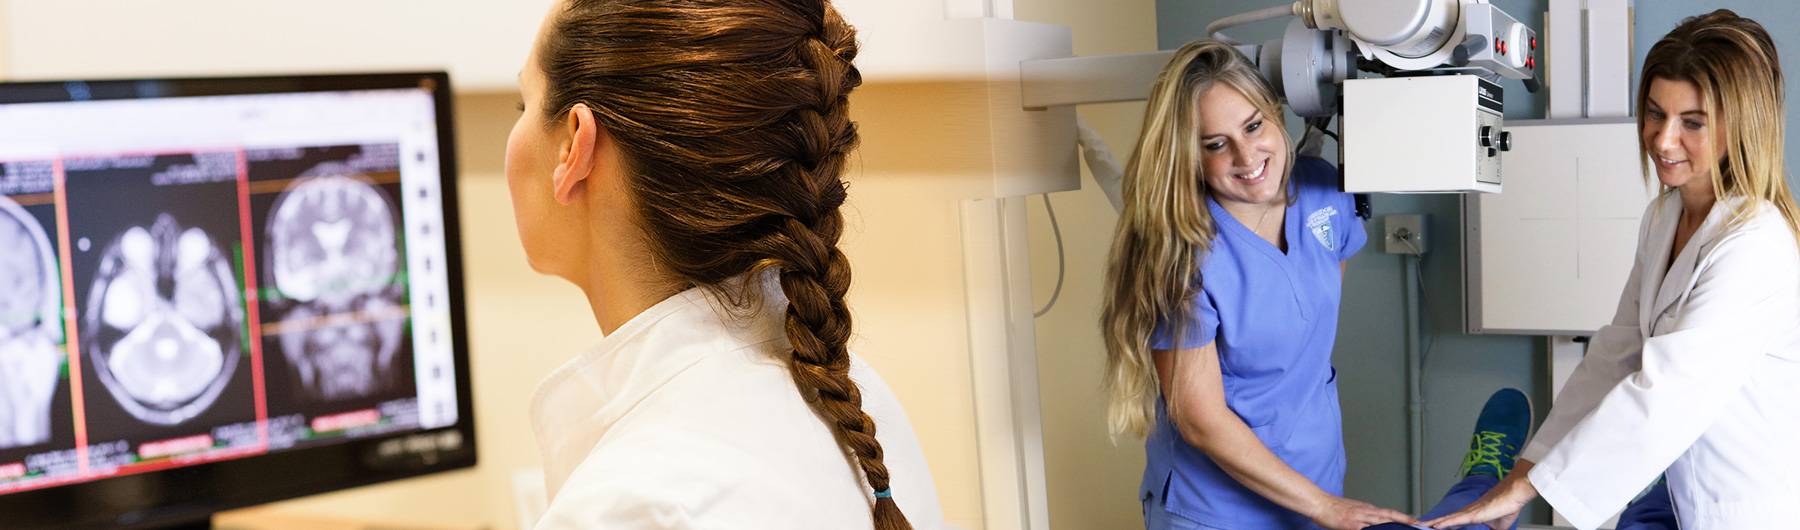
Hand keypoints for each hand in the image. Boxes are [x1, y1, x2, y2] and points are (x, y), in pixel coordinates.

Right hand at [1308, 494, 1416, 529]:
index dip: (1402, 516)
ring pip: (1381, 521)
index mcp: (1367, 508)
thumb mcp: (1352, 509)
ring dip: (1394, 524)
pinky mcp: (1352, 525)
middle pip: (1389, 516)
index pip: (1389, 513)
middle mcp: (1366, 512)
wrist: (1319, 503)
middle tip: (1419, 523)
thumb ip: (1364, 515)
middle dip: (1405, 520)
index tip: (1414, 520)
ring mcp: (1359, 518)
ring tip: (1407, 527)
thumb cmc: (1333, 507)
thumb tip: (1374, 520)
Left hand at [1422, 472, 1537, 528]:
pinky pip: (1456, 519)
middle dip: (1430, 523)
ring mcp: (1469, 512)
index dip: (1440, 525)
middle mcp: (1466, 512)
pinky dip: (1445, 523)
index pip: (1451, 522)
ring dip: (1432, 523)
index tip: (1429, 527)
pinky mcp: (1474, 513)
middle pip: (1444, 519)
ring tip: (1418, 525)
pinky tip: (1435, 526)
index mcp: (1470, 515)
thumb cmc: (1508, 505)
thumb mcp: (1499, 526)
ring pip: (1446, 519)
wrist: (1516, 493)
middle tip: (1415, 524)